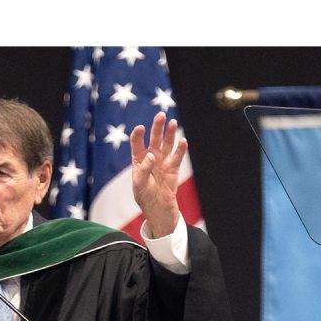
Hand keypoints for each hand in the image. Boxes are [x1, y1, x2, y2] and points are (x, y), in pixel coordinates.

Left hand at [130, 112, 186, 237]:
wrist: (157, 205)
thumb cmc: (144, 194)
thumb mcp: (139, 184)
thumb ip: (144, 169)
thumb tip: (151, 155)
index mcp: (139, 158)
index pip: (137, 142)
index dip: (138, 134)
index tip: (141, 128)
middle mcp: (151, 155)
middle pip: (154, 138)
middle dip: (157, 126)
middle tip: (161, 115)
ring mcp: (163, 159)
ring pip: (167, 143)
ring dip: (170, 133)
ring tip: (173, 123)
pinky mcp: (174, 166)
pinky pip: (177, 155)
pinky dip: (181, 148)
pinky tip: (182, 141)